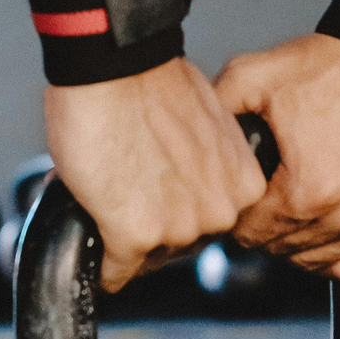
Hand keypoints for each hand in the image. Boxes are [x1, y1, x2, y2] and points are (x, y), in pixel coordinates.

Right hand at [45, 58, 267, 292]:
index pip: (210, 221)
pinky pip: (115, 271)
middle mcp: (219, 212)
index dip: (179, 207)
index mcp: (243, 184)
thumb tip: (182, 178)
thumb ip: (204, 164)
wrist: (114, 67)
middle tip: (129, 190)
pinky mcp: (135, 236)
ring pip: (147, 255)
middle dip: (154, 220)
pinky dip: (103, 266)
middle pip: (180, 241)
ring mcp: (178, 228)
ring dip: (125, 233)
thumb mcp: (204, 127)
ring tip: (108, 195)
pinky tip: (96, 252)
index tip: (160, 196)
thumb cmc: (151, 82)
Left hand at [214, 34, 339, 280]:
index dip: (239, 215)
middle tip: (264, 201)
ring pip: (319, 262)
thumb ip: (213, 111)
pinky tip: (324, 227)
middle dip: (266, 229)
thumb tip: (187, 141)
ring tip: (291, 211)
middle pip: (283, 250)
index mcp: (308, 189)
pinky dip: (337, 252)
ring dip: (298, 243)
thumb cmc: (333, 66)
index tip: (243, 195)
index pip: (251, 234)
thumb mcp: (254, 78)